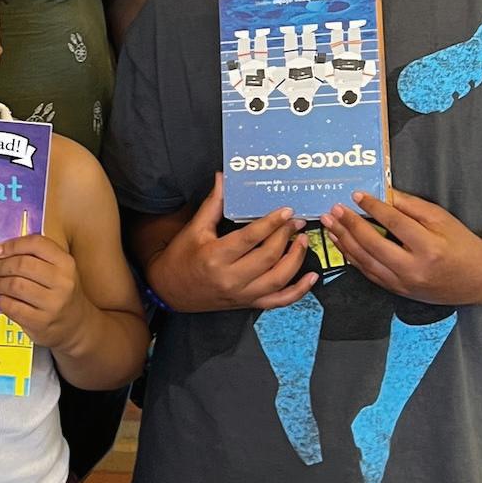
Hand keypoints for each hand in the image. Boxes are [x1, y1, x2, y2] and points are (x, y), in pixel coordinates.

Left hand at [0, 234, 86, 349]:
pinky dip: (2, 300)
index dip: (13, 245)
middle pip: (22, 265)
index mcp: (66, 263)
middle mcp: (62, 282)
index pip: (36, 244)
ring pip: (15, 286)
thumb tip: (0, 252)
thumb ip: (35, 257)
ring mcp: (53, 304)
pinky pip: (12, 307)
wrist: (75, 325)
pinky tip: (0, 298)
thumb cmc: (59, 291)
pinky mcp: (41, 322)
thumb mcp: (58, 270)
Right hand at [146, 173, 314, 312]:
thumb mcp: (195, 229)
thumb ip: (213, 204)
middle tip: (296, 222)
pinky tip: (311, 277)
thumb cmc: (181, 258)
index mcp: (216, 256)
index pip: (250, 238)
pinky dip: (298, 291)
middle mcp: (231, 278)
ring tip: (302, 241)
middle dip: (286, 237)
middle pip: (268, 257)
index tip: (286, 211)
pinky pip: (279, 301)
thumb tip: (223, 178)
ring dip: (296, 259)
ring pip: (278, 279)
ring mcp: (241, 294)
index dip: (271, 223)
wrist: (170, 290)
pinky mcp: (247, 304)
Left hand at [322, 190, 481, 305]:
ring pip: (366, 262)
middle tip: (333, 210)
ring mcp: (404, 283)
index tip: (356, 195)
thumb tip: (385, 194)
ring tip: (330, 225)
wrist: (477, 280)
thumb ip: (412, 207)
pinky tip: (342, 244)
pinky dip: (354, 258)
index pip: (394, 223)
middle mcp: (414, 269)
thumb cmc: (462, 244)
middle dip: (350, 226)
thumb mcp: (442, 219)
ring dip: (345, 242)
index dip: (373, 207)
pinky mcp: (398, 291)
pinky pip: (370, 273)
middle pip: (373, 245)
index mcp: (429, 248)